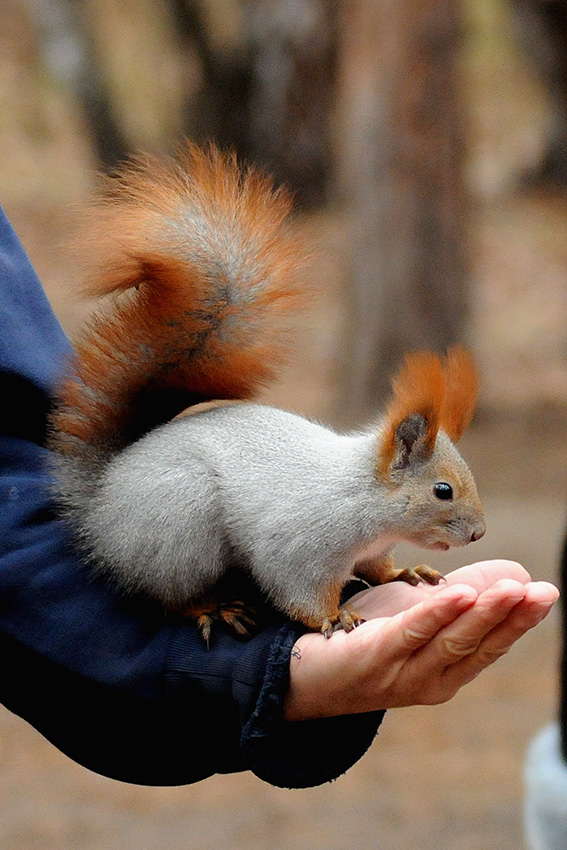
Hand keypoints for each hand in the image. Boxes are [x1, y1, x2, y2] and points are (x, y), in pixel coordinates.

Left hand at [283, 560, 558, 720]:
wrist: (307, 666)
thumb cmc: (370, 634)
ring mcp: (402, 673)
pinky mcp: (373, 658)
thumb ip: (467, 597)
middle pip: (479, 645)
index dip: (520, 620)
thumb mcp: (424, 612)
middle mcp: (432, 679)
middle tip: (543, 593)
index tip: (547, 593)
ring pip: (452, 641)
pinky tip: (460, 593)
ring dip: (484, 614)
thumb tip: (518, 576)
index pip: (491, 644)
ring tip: (511, 590)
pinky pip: (410, 633)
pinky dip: (438, 613)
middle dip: (513, 618)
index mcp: (448, 668)